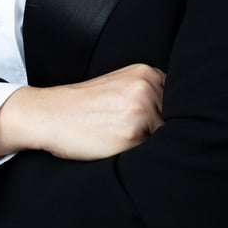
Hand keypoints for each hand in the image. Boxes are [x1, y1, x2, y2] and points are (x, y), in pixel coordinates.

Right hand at [0, 63, 164, 161]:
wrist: (50, 114)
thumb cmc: (83, 106)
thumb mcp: (119, 86)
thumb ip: (148, 93)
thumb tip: (178, 118)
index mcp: (146, 72)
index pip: (175, 102)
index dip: (161, 116)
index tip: (141, 121)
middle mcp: (148, 87)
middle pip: (172, 121)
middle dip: (156, 130)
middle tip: (122, 129)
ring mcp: (141, 109)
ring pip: (163, 138)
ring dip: (147, 144)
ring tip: (117, 136)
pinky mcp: (133, 134)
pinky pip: (148, 152)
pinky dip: (136, 155)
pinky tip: (115, 145)